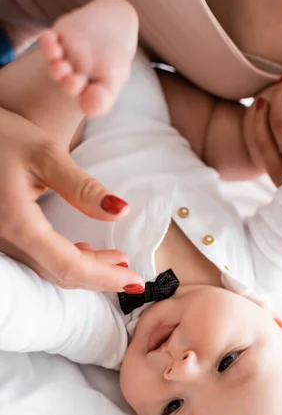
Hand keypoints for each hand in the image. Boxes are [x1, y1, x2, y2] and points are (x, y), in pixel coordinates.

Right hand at [0, 107, 143, 290]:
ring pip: (47, 268)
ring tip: (116, 259)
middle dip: (99, 276)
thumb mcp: (45, 154)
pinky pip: (35, 258)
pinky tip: (84, 250)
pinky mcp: (1, 234)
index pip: (69, 266)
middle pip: (59, 273)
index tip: (134, 279)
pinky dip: (65, 259)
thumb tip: (121, 212)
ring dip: (84, 268)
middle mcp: (5, 240)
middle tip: (131, 273)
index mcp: (17, 224)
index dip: (104, 276)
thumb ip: (83, 188)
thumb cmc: (0, 135)